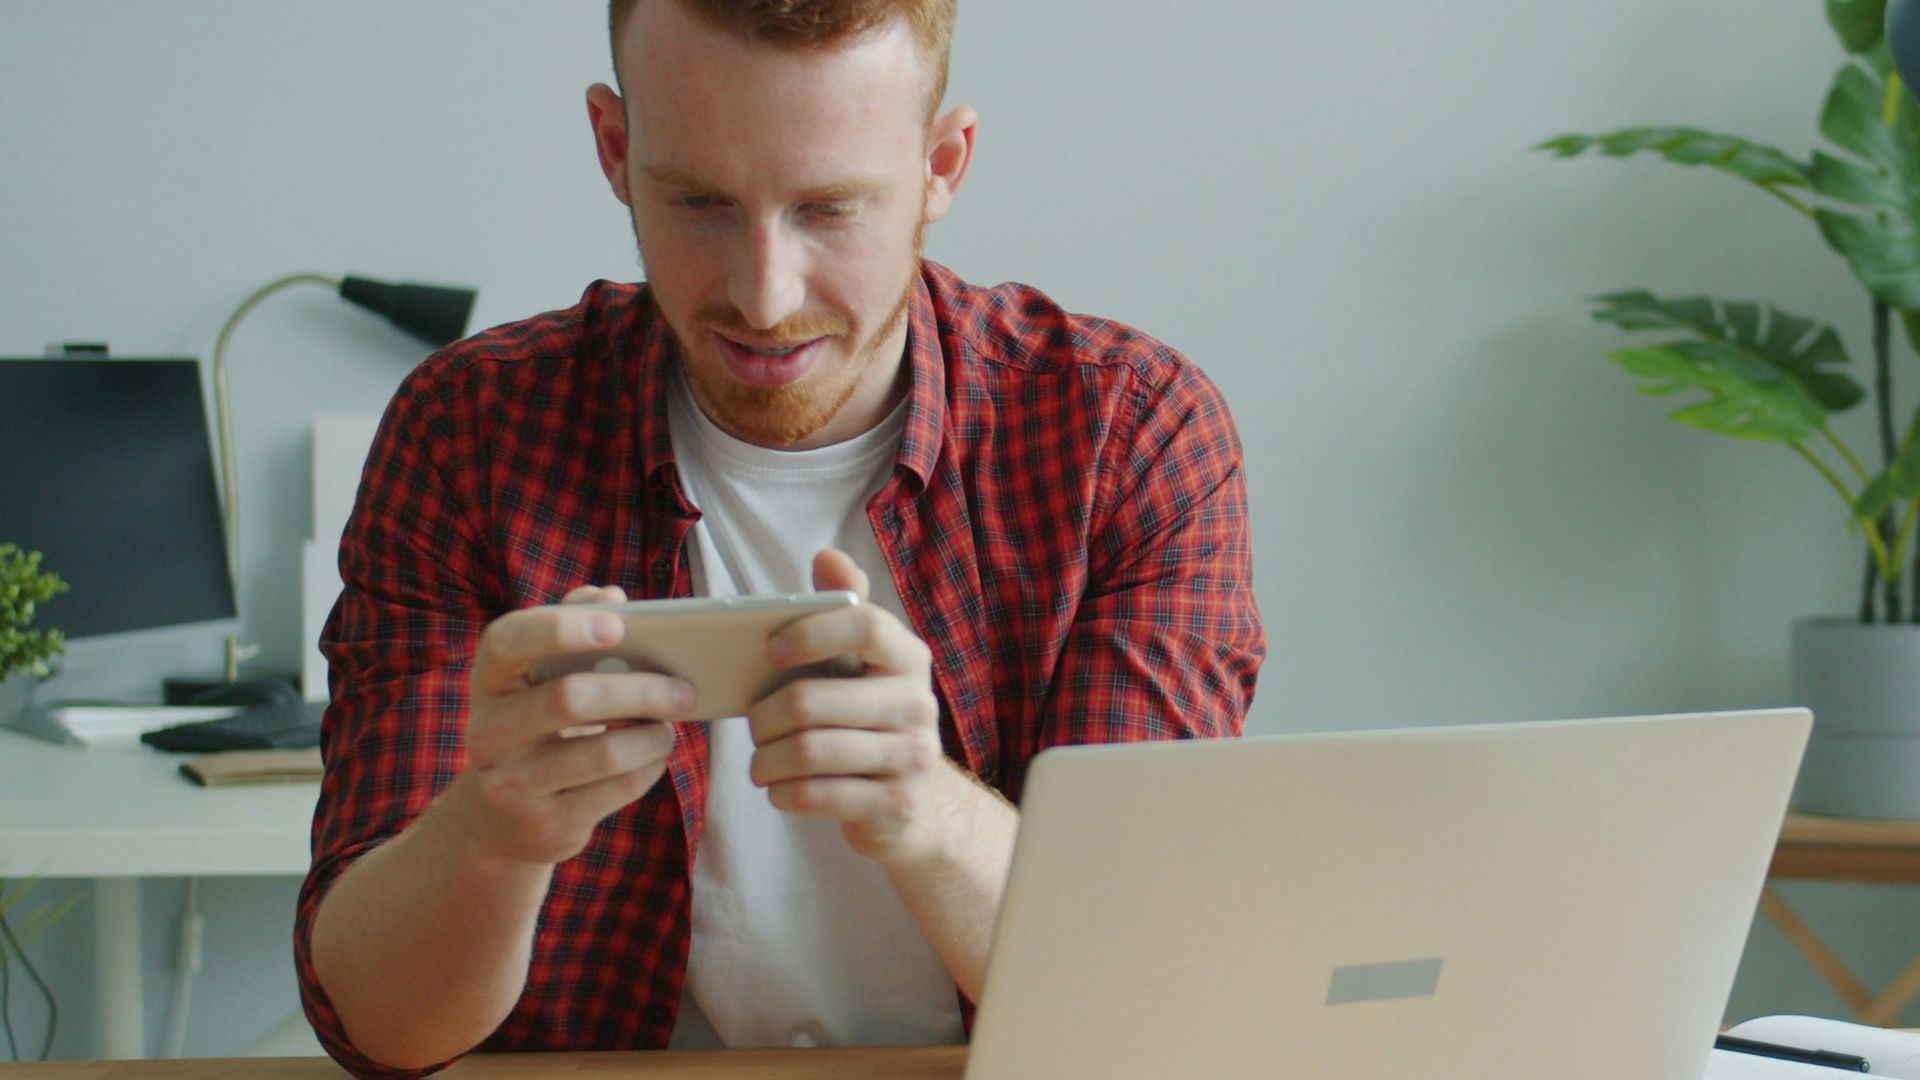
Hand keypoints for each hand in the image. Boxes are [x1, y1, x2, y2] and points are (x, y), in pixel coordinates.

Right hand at [450, 584, 694, 866]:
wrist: (498, 821)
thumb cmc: (534, 727)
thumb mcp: (538, 680)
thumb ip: (570, 628)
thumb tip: (611, 593)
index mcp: (487, 682)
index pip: (507, 640)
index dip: (561, 628)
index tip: (618, 625)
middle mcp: (488, 733)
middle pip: (570, 699)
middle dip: (640, 690)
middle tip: (685, 690)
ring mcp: (512, 784)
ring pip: (603, 753)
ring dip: (653, 736)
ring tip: (671, 725)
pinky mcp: (546, 825)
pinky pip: (616, 789)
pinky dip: (649, 768)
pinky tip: (655, 756)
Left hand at [747, 550, 952, 864]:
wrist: (914, 803)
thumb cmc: (869, 719)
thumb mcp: (863, 664)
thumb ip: (845, 608)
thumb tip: (828, 557)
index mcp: (908, 657)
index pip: (866, 625)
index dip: (811, 632)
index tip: (770, 650)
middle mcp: (918, 704)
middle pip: (812, 701)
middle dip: (764, 716)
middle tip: (752, 724)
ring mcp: (912, 757)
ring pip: (809, 752)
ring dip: (767, 760)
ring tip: (759, 761)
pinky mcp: (897, 804)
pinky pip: (819, 795)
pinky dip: (784, 793)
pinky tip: (780, 789)